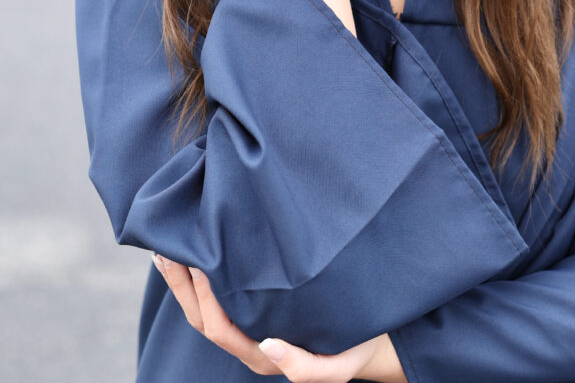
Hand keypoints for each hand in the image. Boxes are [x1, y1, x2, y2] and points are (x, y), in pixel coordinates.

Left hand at [153, 256, 406, 381]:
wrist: (366, 340)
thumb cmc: (353, 346)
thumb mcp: (337, 365)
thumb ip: (304, 366)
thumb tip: (269, 346)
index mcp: (263, 355)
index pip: (220, 328)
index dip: (204, 298)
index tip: (198, 261)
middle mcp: (249, 344)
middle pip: (202, 319)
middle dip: (181, 286)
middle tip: (166, 249)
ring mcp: (250, 328)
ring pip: (204, 310)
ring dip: (183, 281)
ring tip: (169, 249)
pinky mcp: (255, 312)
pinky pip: (219, 299)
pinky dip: (201, 279)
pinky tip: (196, 255)